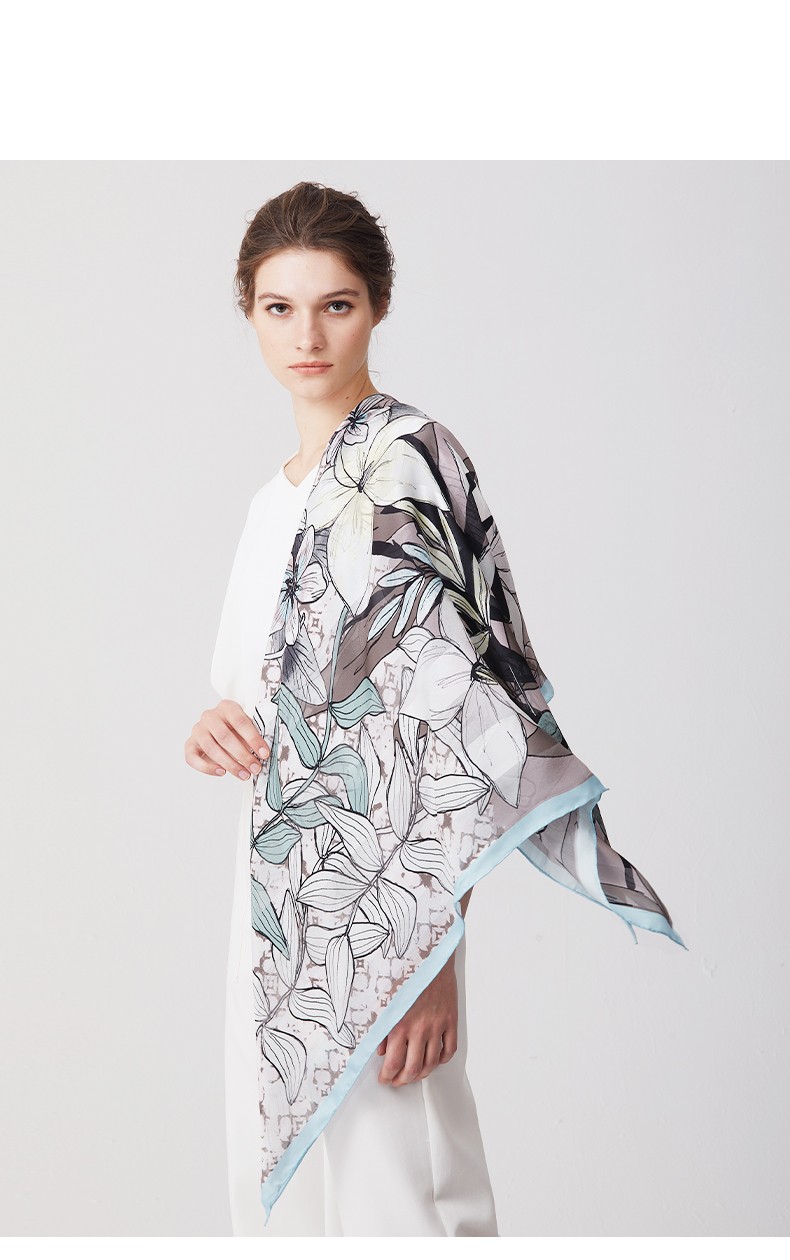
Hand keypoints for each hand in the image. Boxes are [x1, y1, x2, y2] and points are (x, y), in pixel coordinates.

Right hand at [184, 698, 270, 780]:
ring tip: (244, 774)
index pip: (240, 722)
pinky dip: (207, 768)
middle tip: (255, 768)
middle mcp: (209, 716)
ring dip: (229, 764)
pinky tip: (221, 772)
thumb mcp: (246, 728)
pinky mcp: (190, 744)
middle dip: (242, 755)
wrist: (218, 729)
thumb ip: (253, 737)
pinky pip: (193, 758)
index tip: (264, 753)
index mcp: (227, 707)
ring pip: (211, 748)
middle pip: (225, 737)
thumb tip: (263, 754)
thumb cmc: (236, 729)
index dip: (253, 739)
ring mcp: (198, 730)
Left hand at [376, 952, 457, 1086]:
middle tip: (397, 1081)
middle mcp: (419, 1028)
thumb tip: (380, 1050)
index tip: (385, 1079)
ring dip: (422, 1074)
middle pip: (413, 1068)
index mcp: (399, 1024)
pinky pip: (450, 1048)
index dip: (388, 1076)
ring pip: (432, 1062)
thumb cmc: (405, 973)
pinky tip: (436, 1059)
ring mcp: (437, 1026)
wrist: (430, 954)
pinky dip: (443, 1059)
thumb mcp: (385, 998)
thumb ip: (381, 1027)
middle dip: (403, 1080)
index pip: (393, 1062)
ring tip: (414, 1075)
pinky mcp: (451, 1020)